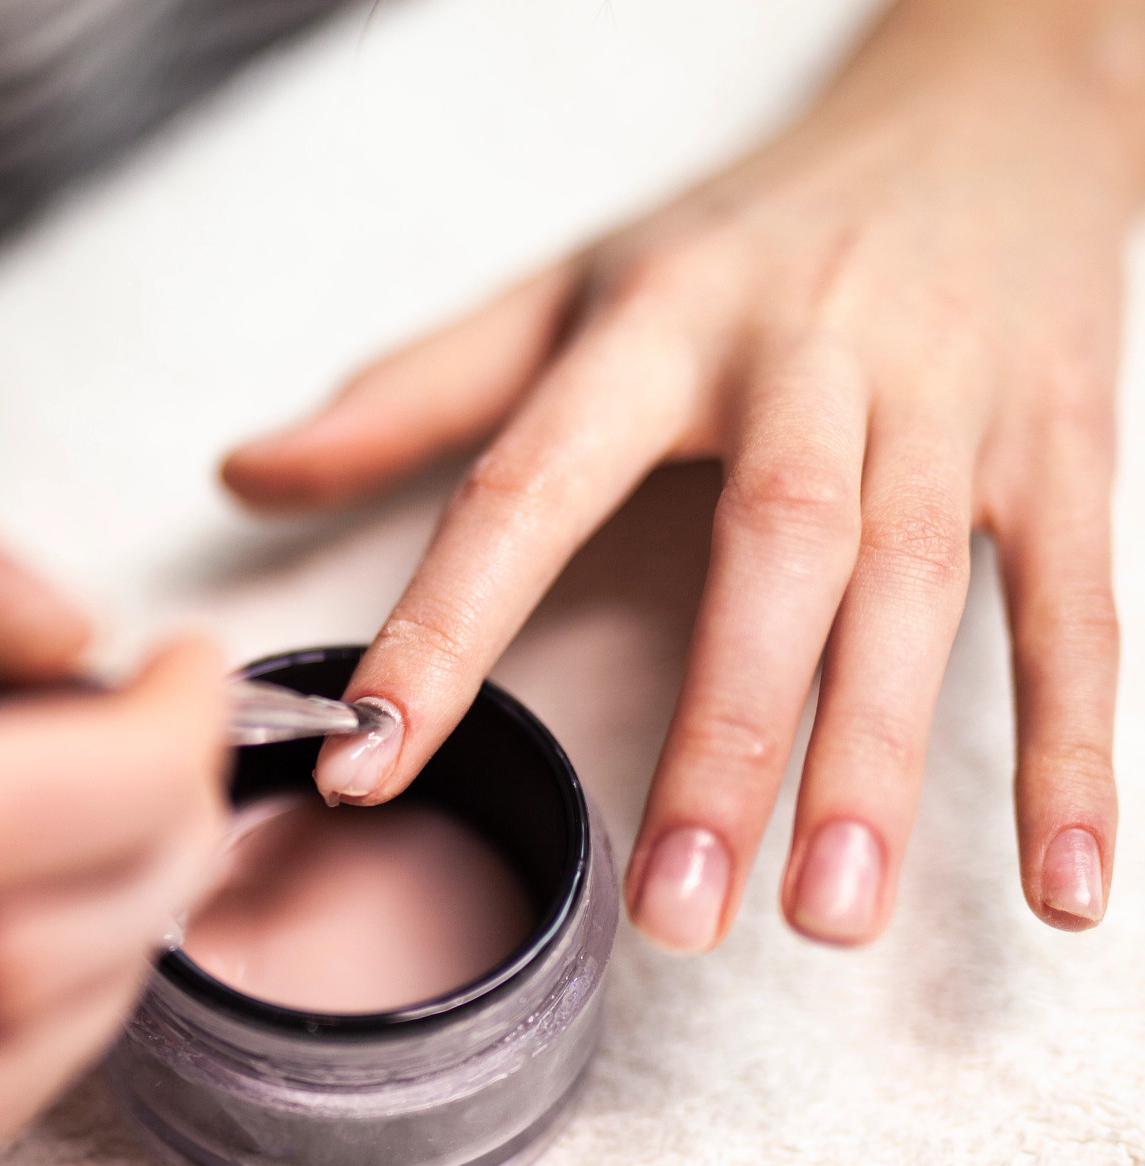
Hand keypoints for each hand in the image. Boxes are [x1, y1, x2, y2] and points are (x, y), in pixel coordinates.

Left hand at [222, 0, 1137, 950]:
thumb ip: (409, 393)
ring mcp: (946, 404)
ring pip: (917, 589)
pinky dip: (1080, 749)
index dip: (441, 628)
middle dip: (722, 735)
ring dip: (876, 757)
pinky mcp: (1062, 443)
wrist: (986, 109)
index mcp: (654, 330)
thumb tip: (244, 471)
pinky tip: (1061, 885)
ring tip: (830, 915)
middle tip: (673, 910)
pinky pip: (1077, 604)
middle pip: (769, 548)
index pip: (527, 486)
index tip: (372, 767)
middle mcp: (803, 364)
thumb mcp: (569, 289)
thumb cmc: (747, 233)